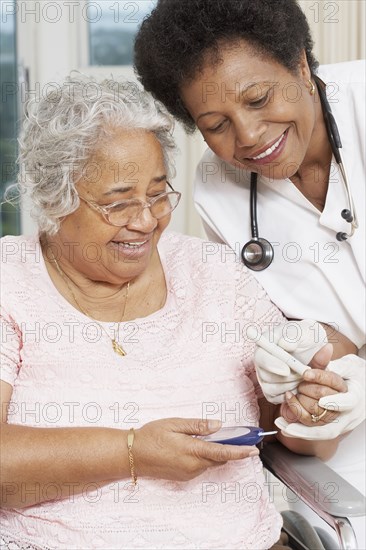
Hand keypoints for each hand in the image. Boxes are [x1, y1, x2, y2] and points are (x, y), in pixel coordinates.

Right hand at [134, 418, 257, 480]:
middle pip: (219, 459)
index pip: (223, 453)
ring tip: (210, 438)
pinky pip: (200, 466)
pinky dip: (205, 457)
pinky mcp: (184, 476)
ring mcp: (188, 473)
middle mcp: (193, 466)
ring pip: (210, 462)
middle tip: (237, 437)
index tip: (254, 449)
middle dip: (230, 449)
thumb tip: (218, 426)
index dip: (240, 451)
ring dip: (215, 452)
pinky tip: (196, 446)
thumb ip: (198, 426)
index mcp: (192, 451)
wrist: (132, 455)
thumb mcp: (174, 424)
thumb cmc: (151, 436)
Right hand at [254, 320, 327, 403]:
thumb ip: (296, 336)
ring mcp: (264, 376)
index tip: (287, 370)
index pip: (261, 357)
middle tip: (304, 373)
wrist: (313, 349)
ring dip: (291, 385)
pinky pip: (277, 398)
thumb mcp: (305, 331)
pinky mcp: (270, 390)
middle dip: (287, 378)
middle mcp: (261, 361)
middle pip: (265, 377)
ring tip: (304, 375)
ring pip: (272, 389)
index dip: (272, 365)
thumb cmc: (307, 338)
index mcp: (265, 343)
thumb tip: (286, 344)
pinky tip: (300, 383)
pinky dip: (290, 393)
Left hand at [275, 355, 364, 439]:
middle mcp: (350, 414)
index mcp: (357, 396)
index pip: (348, 401)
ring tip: (285, 409)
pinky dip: (298, 431)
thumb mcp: (348, 365)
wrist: (361, 388)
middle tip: (296, 390)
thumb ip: (333, 363)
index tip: (321, 401)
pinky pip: (314, 433)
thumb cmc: (355, 374)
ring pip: (321, 429)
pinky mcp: (330, 427)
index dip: (336, 402)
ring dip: (300, 422)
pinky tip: (283, 427)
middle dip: (309, 405)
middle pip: (330, 417)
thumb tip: (326, 349)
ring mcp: (340, 423)